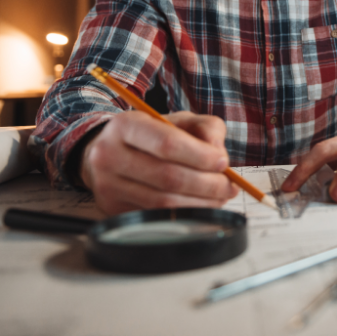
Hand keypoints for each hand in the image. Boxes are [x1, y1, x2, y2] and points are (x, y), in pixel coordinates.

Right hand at [79, 110, 238, 214]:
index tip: (223, 161)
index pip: (167, 144)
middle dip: (207, 184)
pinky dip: (186, 212)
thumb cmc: (152, 135)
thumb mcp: (180, 120)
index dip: (200, 156)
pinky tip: (201, 204)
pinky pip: (156, 216)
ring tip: (220, 196)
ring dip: (201, 202)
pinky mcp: (112, 209)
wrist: (109, 152)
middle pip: (168, 177)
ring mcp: (107, 186)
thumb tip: (218, 154)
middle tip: (229, 186)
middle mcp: (108, 155)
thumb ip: (206, 128)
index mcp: (125, 125)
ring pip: (164, 202)